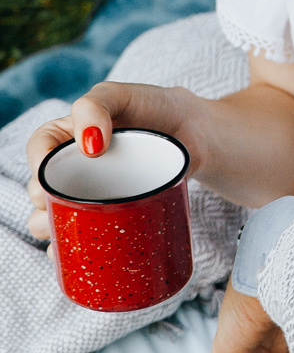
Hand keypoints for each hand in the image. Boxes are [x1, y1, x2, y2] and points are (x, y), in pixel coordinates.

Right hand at [26, 81, 192, 241]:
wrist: (197, 132)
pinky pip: (84, 237)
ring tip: (64, 230)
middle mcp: (77, 167)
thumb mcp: (121, 95)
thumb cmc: (156, 107)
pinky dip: (72, 250)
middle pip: (42, 190)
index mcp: (70, 135)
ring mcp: (96, 193)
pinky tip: (74, 256)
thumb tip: (87, 144)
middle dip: (42, 204)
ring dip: (51, 230)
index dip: (36, 164)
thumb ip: (96, 105)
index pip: (40, 148)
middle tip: (58, 207)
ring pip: (57, 216)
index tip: (49, 178)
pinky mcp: (115, 213)